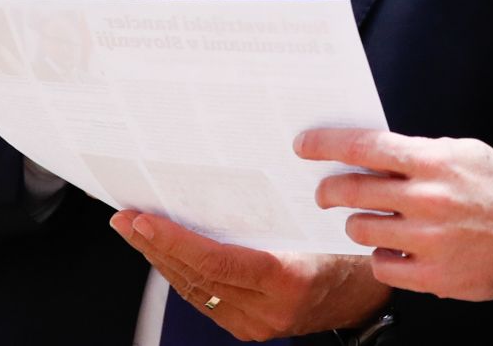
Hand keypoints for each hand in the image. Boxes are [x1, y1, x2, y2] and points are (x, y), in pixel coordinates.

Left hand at [110, 211, 388, 340]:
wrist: (368, 293)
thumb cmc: (349, 244)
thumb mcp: (321, 217)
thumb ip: (280, 204)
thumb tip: (233, 166)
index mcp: (287, 278)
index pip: (215, 261)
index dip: (173, 240)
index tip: (142, 220)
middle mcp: (268, 309)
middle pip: (196, 277)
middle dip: (154, 246)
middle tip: (124, 218)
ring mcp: (258, 324)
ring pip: (195, 292)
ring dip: (161, 260)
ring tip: (134, 231)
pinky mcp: (251, 327)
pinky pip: (207, 300)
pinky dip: (183, 275)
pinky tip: (165, 255)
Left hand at [299, 129, 492, 302]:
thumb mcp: (462, 151)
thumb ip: (419, 151)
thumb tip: (372, 150)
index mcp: (432, 161)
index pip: (365, 146)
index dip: (326, 144)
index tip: (303, 144)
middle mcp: (426, 199)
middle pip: (352, 191)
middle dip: (328, 190)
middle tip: (323, 193)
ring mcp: (427, 240)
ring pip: (361, 230)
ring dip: (358, 224)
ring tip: (370, 221)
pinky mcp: (432, 275)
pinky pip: (382, 266)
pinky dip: (382, 257)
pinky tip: (394, 249)